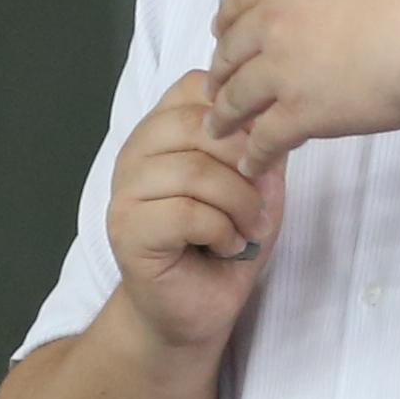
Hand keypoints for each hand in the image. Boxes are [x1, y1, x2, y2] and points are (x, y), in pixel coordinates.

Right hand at [103, 72, 280, 349]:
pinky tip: (227, 246)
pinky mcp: (127, 231)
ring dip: (239, 204)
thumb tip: (274, 113)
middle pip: (198, 126)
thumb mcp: (256, 184)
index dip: (241, 118)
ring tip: (248, 229)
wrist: (196, 310)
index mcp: (161, 130)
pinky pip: (185, 213)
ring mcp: (125, 191)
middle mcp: (135, 152)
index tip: (261, 159)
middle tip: (262, 202)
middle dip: (246, 163)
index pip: (196, 87)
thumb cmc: (225, 243)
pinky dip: (221, 231)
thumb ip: (258, 144)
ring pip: (193, 171)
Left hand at [210, 0, 399, 155]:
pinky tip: (251, 161)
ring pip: (239, 97)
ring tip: (221, 129)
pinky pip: (267, 139)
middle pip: (232, 51)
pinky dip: (254, 152)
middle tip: (218, 86)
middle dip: (221, 70)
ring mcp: (284, 72)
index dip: (227, 19)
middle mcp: (275, 23)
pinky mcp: (304, 114)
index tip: (221, 33)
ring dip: (226, 115)